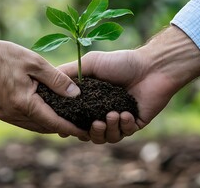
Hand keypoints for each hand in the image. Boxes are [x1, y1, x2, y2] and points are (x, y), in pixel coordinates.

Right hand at [0, 40, 88, 138]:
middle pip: (42, 127)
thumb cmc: (5, 56)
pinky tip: (42, 111)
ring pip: (31, 126)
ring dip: (46, 124)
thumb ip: (56, 80)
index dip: (69, 128)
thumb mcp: (35, 63)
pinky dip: (34, 119)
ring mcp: (3, 115)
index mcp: (22, 103)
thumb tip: (75, 94)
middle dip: (60, 128)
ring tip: (62, 119)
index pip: (52, 122)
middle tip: (75, 124)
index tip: (83, 131)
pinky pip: (21, 121)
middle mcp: (12, 114)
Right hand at [59, 26, 199, 143]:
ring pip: (107, 137)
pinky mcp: (134, 123)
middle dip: (92, 132)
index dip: (69, 125)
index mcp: (91, 100)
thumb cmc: (120, 63)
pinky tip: (126, 114)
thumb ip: (68, 73)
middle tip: (96, 123)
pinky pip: (125, 133)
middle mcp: (103, 110)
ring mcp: (119, 118)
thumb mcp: (89, 64)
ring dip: (108, 129)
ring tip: (112, 115)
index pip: (76, 118)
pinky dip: (124, 126)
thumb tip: (48, 84)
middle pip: (90, 133)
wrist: (151, 66)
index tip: (65, 127)